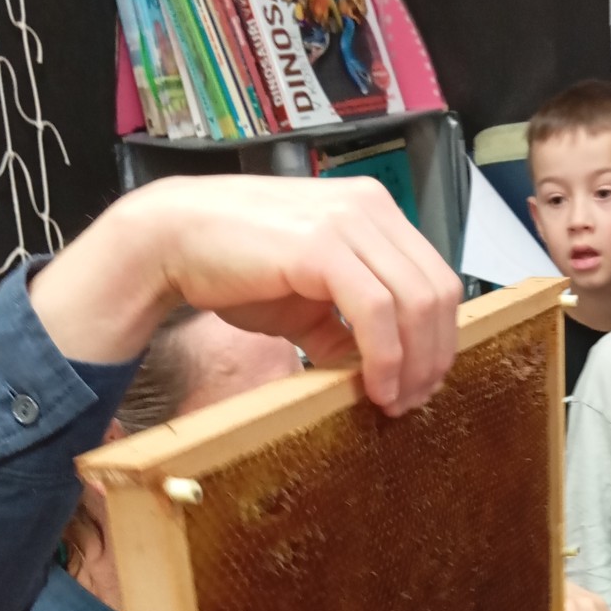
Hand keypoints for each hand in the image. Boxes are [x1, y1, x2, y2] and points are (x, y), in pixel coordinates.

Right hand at [29, 175, 463, 413]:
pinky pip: (376, 311)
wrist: (170, 242)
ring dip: (414, 364)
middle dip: (434, 357)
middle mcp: (369, 209)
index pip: (436, 279)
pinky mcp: (320, 246)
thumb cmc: (233, 267)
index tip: (422, 384)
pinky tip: (373, 387)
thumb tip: (375, 372)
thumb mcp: (306, 305)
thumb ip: (345, 330)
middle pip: (438, 293)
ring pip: (417, 302)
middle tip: (414, 401)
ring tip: (394, 401)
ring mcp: (347, 222)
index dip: (440, 339)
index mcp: (374, 214)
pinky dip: (385, 357)